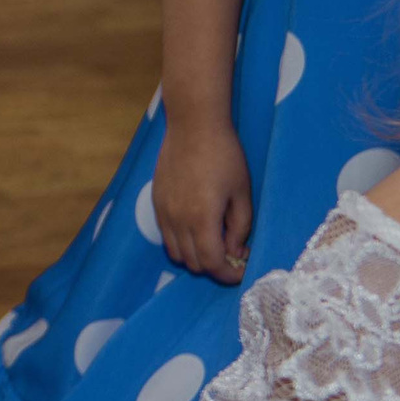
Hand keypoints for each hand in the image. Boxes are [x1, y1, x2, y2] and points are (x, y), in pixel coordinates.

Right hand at [155, 118, 253, 282]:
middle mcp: (178, 219)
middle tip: (233, 254)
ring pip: (176, 253)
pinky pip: (166, 235)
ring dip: (196, 256)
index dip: (229, 274)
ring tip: (214, 243)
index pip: (212, 263)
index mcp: (202, 218)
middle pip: (192, 263)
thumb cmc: (225, 156)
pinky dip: (182, 242)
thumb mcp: (242, 193)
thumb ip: (240, 227)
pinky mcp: (156, 201)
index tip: (243, 268)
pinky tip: (198, 227)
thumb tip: (235, 251)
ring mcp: (163, 210)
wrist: (193, 126)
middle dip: (215, 267)